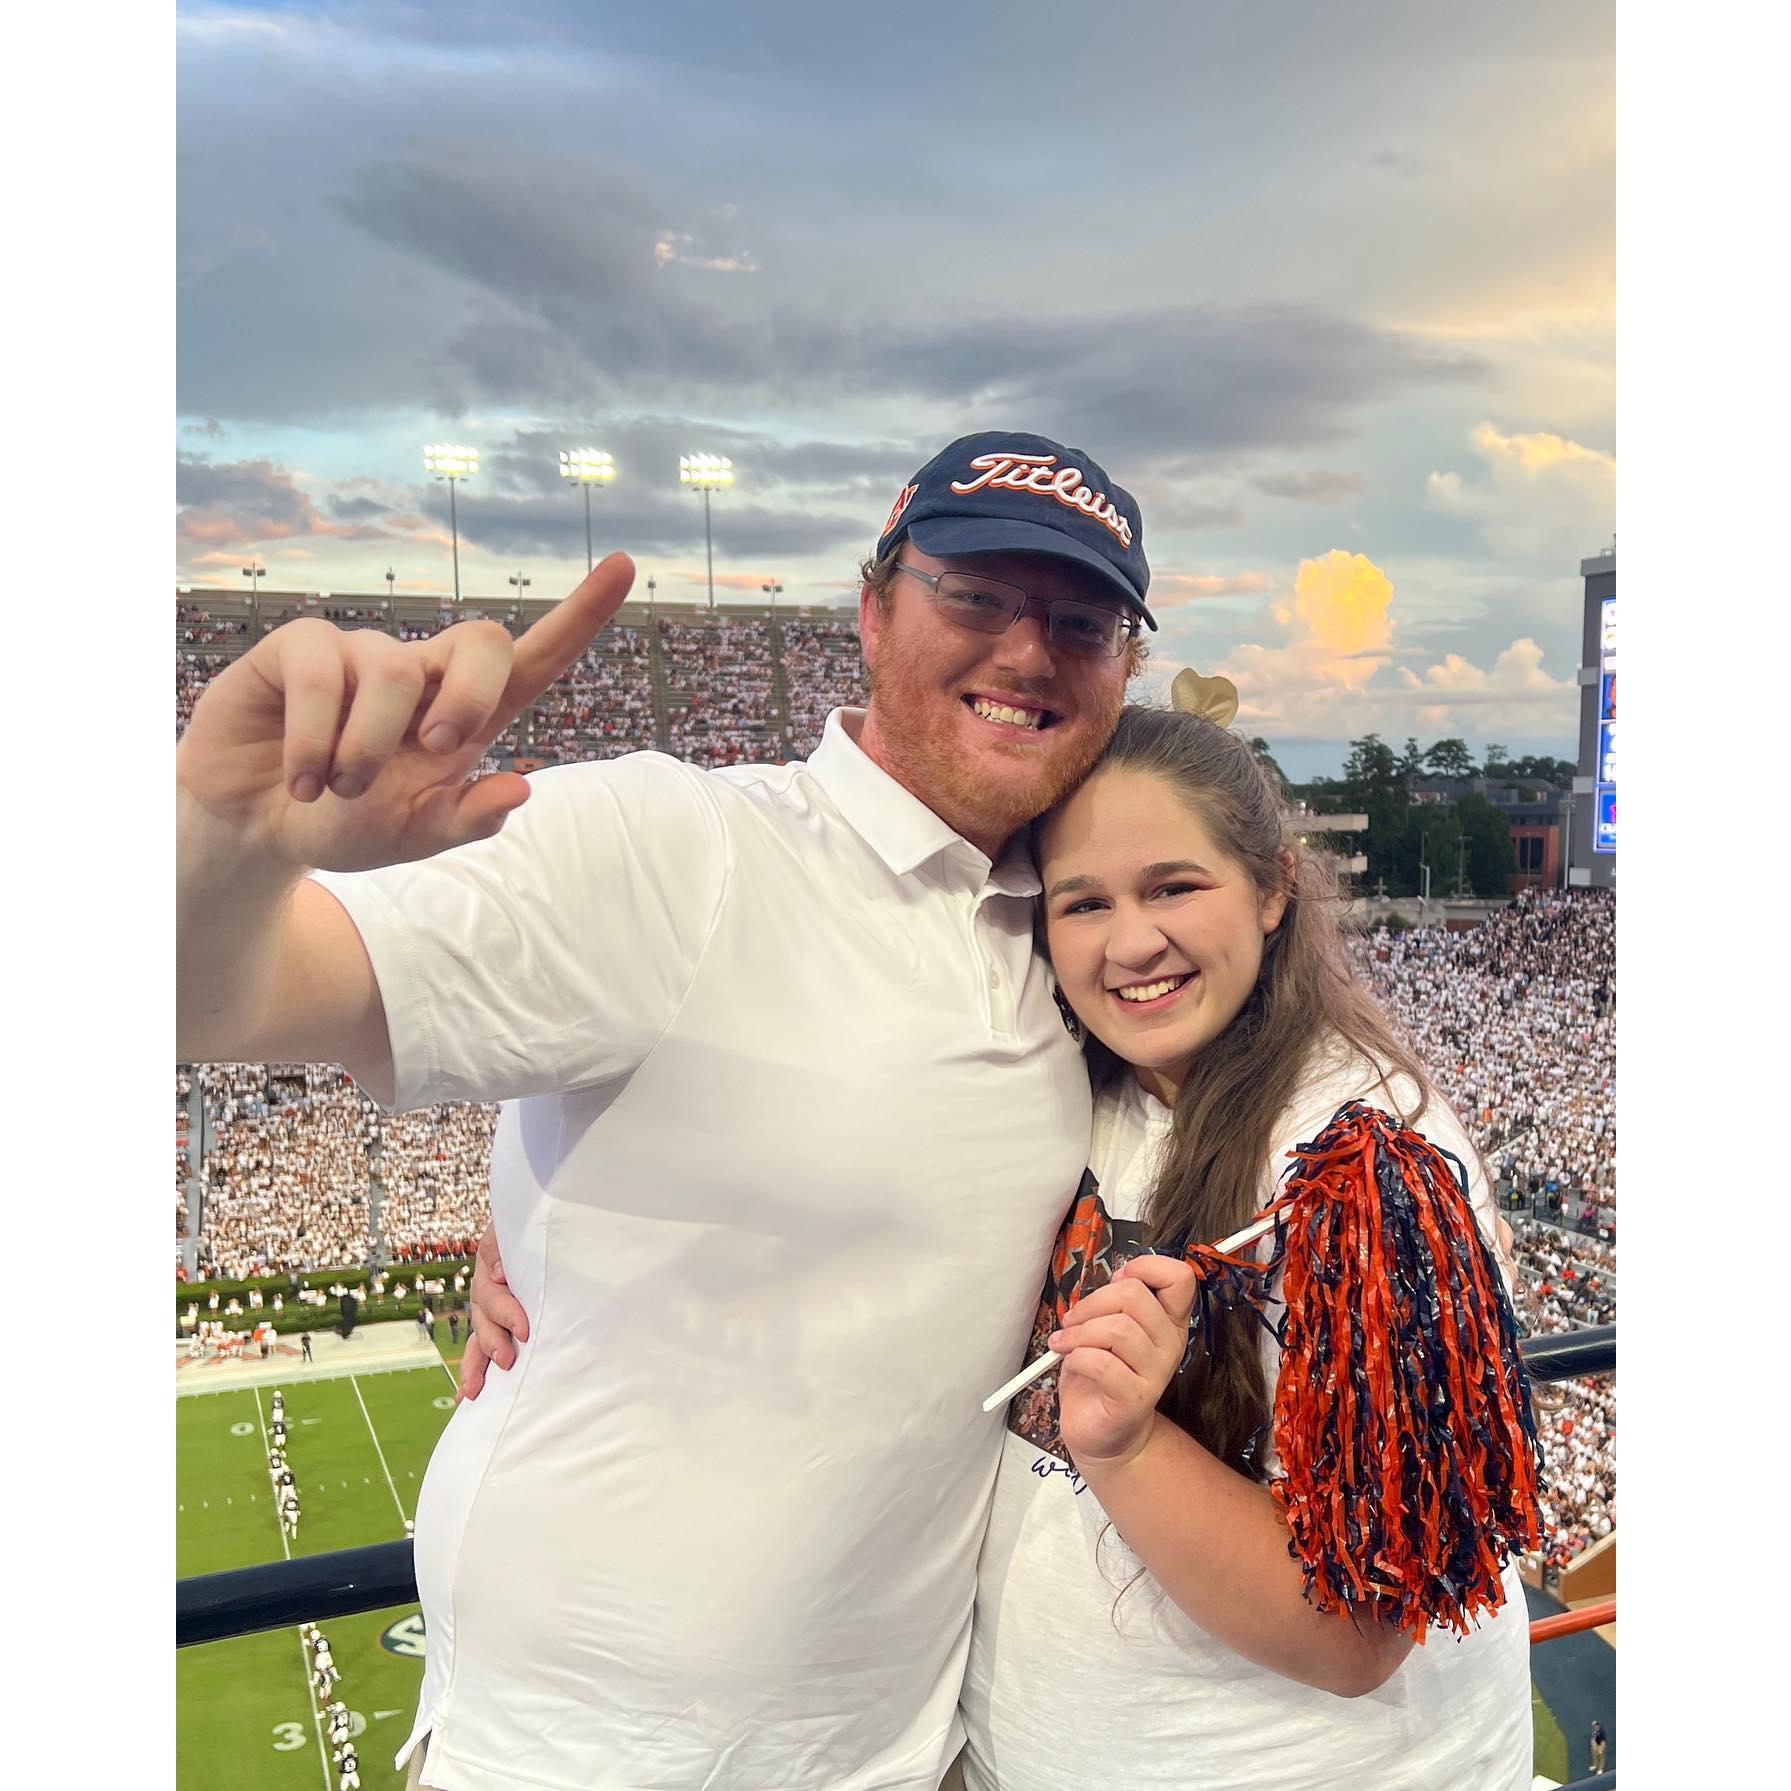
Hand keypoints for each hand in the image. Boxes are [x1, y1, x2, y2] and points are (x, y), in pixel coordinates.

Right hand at [178, 555, 635, 873]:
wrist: (253, 831)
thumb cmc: (343, 824)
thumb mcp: (412, 837)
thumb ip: (467, 819)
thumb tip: (522, 786)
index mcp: (465, 715)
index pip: (535, 659)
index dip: (580, 614)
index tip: (627, 567)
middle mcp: (421, 673)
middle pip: (484, 639)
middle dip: (472, 695)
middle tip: (434, 751)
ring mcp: (362, 654)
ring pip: (396, 673)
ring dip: (367, 748)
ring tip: (335, 789)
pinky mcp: (299, 648)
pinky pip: (324, 670)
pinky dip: (317, 738)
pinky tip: (301, 779)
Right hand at [456, 1221, 529, 1402]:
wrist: (540, 1223)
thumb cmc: (533, 1226)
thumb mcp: (515, 1227)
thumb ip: (501, 1245)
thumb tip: (495, 1273)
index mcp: (491, 1267)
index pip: (492, 1293)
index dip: (506, 1313)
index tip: (523, 1331)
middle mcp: (487, 1291)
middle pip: (483, 1320)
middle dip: (493, 1344)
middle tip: (507, 1361)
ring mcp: (492, 1309)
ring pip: (480, 1338)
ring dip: (478, 1365)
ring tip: (474, 1391)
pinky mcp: (504, 1324)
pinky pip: (486, 1347)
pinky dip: (478, 1371)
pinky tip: (469, 1394)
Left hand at [1050, 1255, 1198, 1470]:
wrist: (1104, 1433)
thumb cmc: (1101, 1374)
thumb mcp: (1109, 1327)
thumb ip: (1117, 1301)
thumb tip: (1116, 1277)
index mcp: (1168, 1320)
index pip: (1180, 1277)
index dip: (1146, 1266)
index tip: (1117, 1280)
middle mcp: (1169, 1344)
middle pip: (1134, 1295)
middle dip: (1092, 1301)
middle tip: (1073, 1320)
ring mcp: (1156, 1373)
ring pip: (1117, 1328)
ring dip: (1079, 1331)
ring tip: (1064, 1342)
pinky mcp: (1135, 1398)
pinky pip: (1102, 1363)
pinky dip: (1077, 1356)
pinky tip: (1069, 1361)